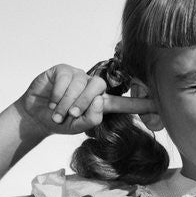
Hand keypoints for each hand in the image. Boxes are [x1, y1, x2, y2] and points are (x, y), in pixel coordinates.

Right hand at [17, 64, 154, 135]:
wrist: (35, 116)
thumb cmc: (60, 121)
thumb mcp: (77, 126)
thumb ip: (91, 119)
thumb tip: (99, 101)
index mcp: (102, 102)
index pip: (126, 102)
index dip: (142, 103)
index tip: (160, 105)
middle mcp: (93, 87)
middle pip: (99, 88)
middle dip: (83, 103)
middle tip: (69, 115)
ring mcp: (79, 76)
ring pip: (81, 84)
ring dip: (67, 102)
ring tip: (57, 112)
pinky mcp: (64, 70)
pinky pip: (66, 78)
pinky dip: (58, 93)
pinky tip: (51, 100)